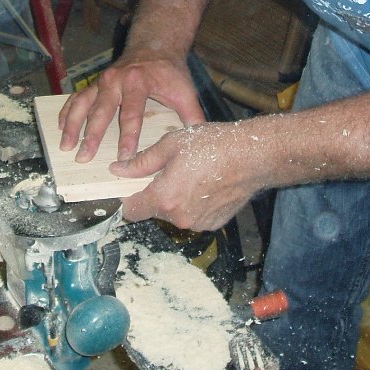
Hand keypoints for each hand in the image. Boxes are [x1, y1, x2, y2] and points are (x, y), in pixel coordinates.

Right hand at [58, 53, 205, 162]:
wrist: (154, 46)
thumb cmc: (169, 72)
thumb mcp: (185, 90)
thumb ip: (192, 116)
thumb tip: (199, 140)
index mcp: (139, 81)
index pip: (132, 113)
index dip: (128, 136)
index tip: (124, 157)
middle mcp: (116, 79)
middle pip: (101, 110)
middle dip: (92, 135)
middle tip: (84, 157)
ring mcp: (102, 80)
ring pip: (82, 103)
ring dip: (72, 125)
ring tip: (65, 146)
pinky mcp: (94, 83)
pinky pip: (76, 98)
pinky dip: (67, 112)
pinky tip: (60, 128)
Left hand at [110, 123, 263, 231]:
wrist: (252, 156)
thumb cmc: (212, 146)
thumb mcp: (170, 145)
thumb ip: (141, 162)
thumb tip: (117, 169)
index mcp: (164, 198)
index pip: (131, 211)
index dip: (128, 198)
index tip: (132, 186)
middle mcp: (179, 218)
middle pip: (155, 211)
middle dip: (156, 194)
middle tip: (170, 171)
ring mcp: (198, 224)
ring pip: (175, 214)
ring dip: (177, 199)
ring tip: (192, 175)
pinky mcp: (214, 224)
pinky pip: (194, 216)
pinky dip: (195, 204)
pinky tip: (206, 184)